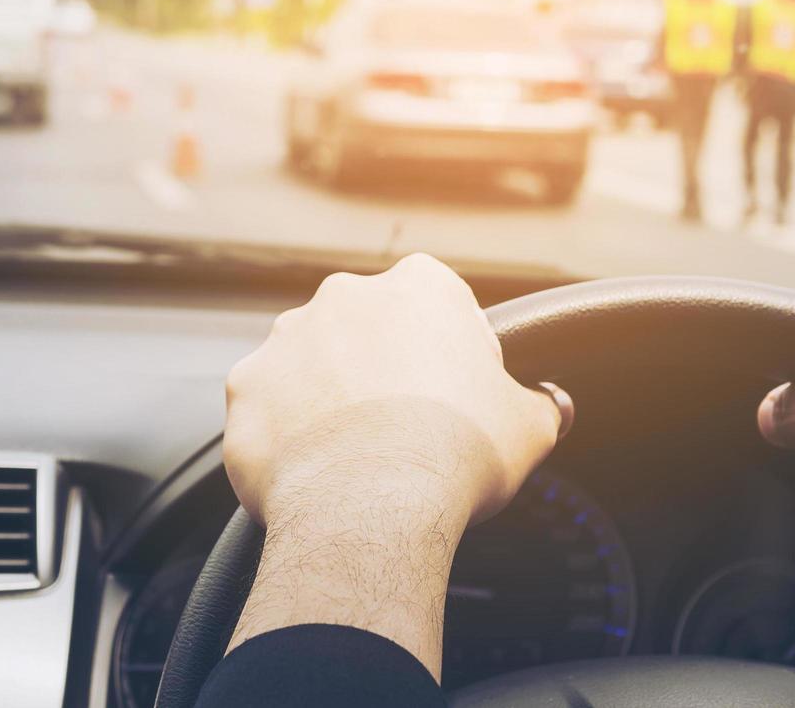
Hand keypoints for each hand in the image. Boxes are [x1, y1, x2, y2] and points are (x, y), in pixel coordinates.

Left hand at [223, 253, 570, 675]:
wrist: (372, 506)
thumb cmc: (456, 455)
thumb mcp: (528, 427)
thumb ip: (539, 405)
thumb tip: (549, 406)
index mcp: (418, 287)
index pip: (436, 303)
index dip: (448, 352)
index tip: (454, 395)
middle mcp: (344, 297)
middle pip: (366, 330)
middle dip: (379, 371)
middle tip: (403, 430)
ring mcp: (285, 340)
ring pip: (310, 367)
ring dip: (327, 399)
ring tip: (355, 459)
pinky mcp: (245, 388)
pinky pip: (268, 410)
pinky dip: (285, 437)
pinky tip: (313, 474)